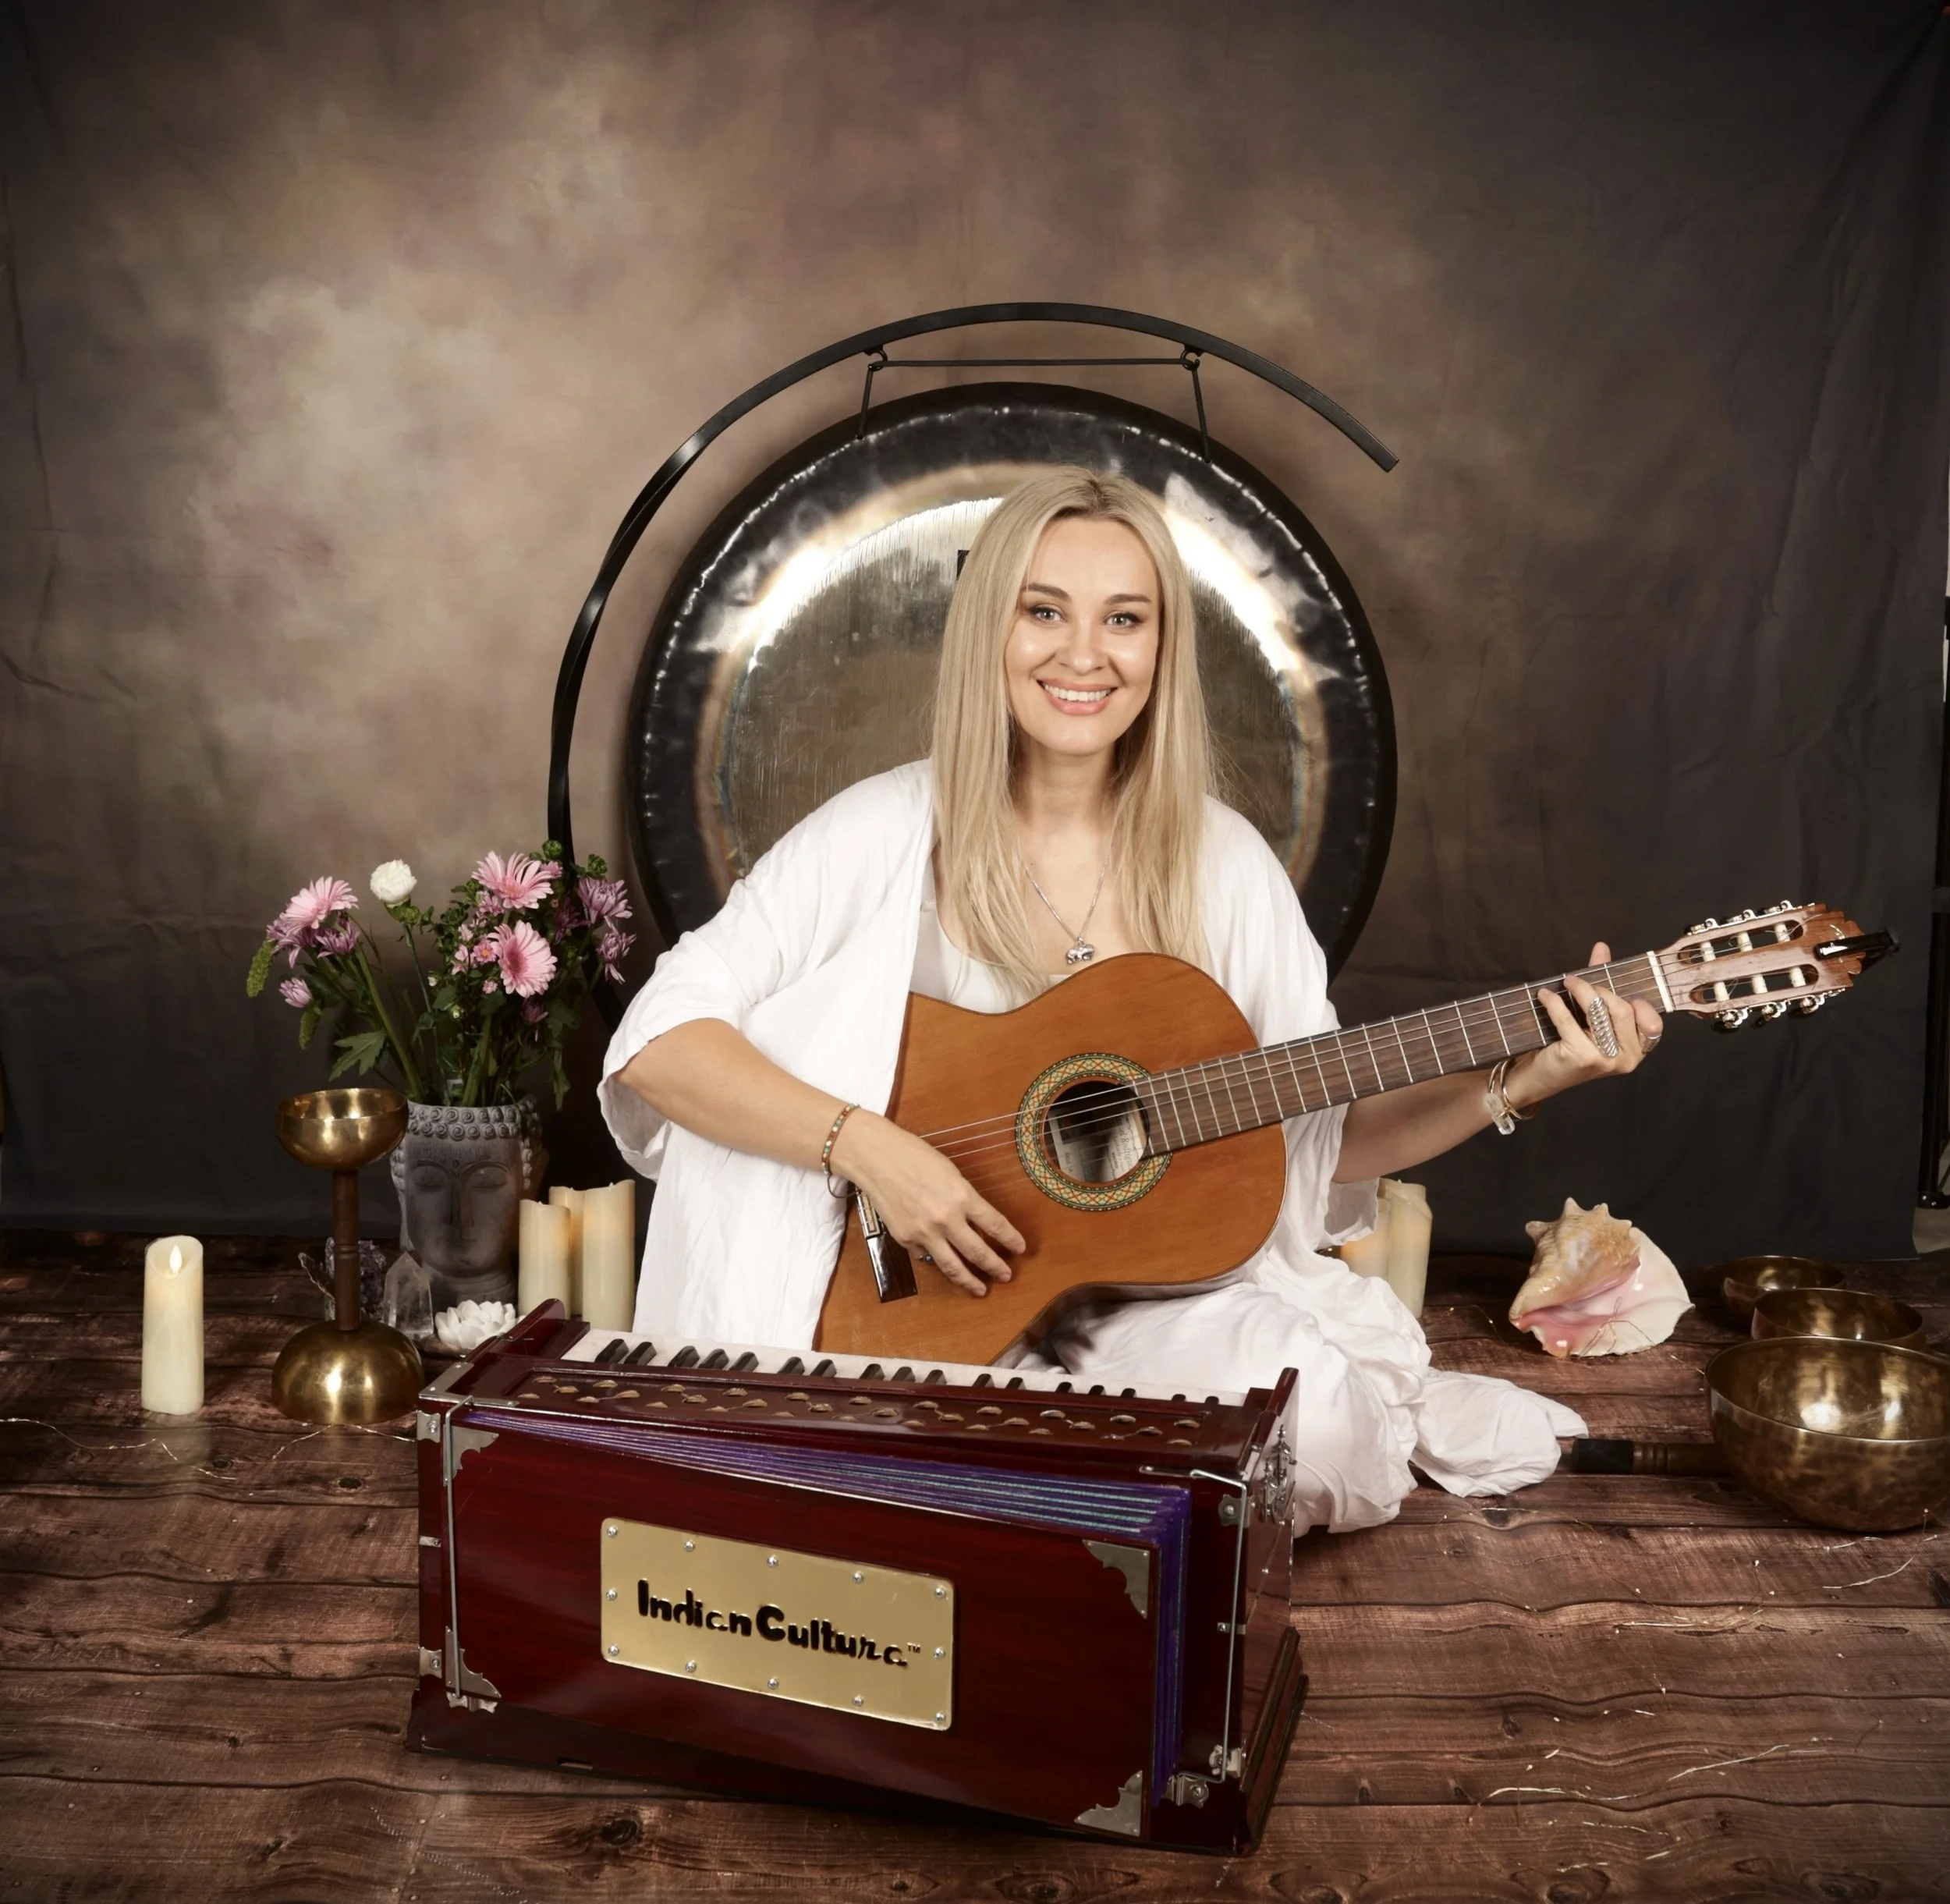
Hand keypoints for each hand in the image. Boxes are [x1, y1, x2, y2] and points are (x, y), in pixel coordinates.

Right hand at [828, 1111, 1025, 1297]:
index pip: (996, 1225)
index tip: (1021, 1248)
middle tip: (1006, 1275)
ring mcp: (924, 1233)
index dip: (1011, 1239)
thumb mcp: (950, 1172)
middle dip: (996, 1266)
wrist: (876, 1159)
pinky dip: (935, 1258)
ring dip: (970, 1281)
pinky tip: (942, 1260)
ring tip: (981, 1289)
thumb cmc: (914, 1156)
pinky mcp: (905, 1240)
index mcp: (962, 1196)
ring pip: (953, 1267)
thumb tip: (976, 1223)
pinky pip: (925, 1255)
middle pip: (978, 1252)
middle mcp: (946, 1219)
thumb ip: (965, 1199)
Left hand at [1507, 941, 1662, 1111]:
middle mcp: (1628, 1058)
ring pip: (1599, 1012)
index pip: (1652, 1023)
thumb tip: (1602, 948)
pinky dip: (1555, 1003)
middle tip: (1578, 981)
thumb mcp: (1592, 1016)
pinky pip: (1569, 1021)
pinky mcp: (1581, 1058)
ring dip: (1580, 991)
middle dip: (1600, 989)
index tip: (1618, 991)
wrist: (1542, 1077)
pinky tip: (1544, 995)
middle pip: (1623, 1010)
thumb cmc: (1571, 1045)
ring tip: (1566, 982)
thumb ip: (1602, 983)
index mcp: (1637, 1050)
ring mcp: (1606, 1060)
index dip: (1640, 1004)